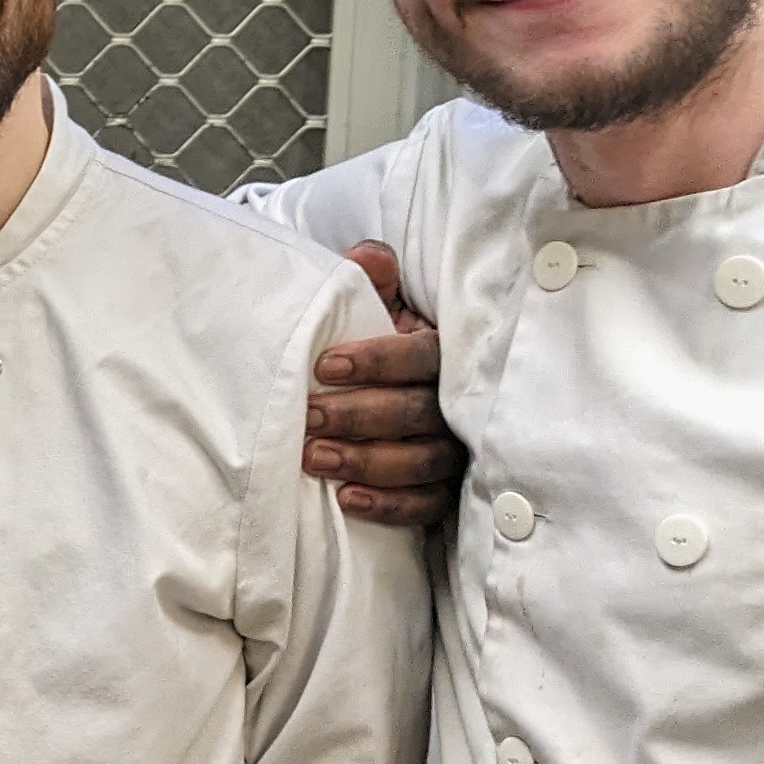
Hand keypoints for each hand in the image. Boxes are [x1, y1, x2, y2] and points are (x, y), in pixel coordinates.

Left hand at [309, 240, 463, 525]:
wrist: (376, 396)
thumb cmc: (372, 348)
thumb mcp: (370, 310)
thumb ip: (370, 281)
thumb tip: (369, 256)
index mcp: (441, 354)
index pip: (422, 357)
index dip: (377, 361)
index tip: (324, 367)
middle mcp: (454, 403)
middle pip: (417, 412)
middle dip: (359, 415)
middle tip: (309, 416)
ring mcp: (453, 451)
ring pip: (421, 461)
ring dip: (366, 461)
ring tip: (314, 458)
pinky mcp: (444, 491)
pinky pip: (425, 506)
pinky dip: (388, 505)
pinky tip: (346, 499)